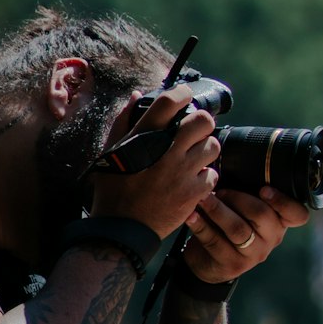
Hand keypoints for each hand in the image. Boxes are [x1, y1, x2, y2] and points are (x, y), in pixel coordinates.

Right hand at [89, 85, 220, 239]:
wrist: (121, 230)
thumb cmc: (113, 189)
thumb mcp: (110, 151)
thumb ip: (124, 121)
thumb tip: (137, 96)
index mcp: (143, 137)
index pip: (170, 101)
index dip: (182, 93)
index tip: (184, 97)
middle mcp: (165, 151)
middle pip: (203, 120)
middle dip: (201, 122)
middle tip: (195, 131)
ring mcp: (181, 172)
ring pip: (213, 146)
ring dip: (205, 149)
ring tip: (195, 157)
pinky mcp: (192, 193)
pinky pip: (212, 174)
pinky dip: (205, 177)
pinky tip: (193, 180)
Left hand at [183, 183, 308, 282]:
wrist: (211, 260)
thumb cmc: (231, 220)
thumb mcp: (245, 207)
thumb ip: (249, 188)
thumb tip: (236, 155)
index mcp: (280, 221)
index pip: (297, 214)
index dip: (284, 201)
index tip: (264, 189)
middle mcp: (272, 238)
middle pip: (262, 215)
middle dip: (238, 198)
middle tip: (219, 189)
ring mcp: (254, 254)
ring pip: (238, 229)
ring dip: (217, 210)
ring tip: (202, 198)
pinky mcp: (233, 265)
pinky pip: (216, 242)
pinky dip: (201, 225)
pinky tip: (191, 215)